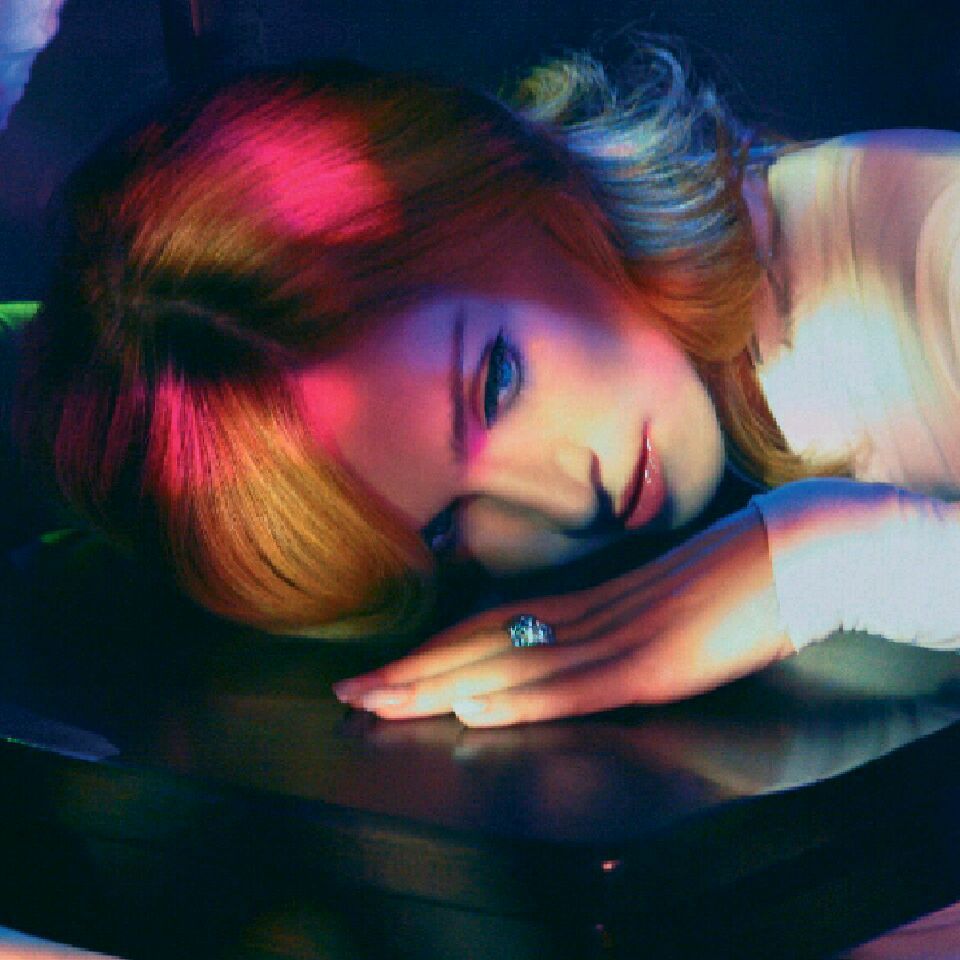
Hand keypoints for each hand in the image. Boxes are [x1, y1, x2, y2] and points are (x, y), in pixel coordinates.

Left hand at [333, 505, 794, 726]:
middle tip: (348, 691)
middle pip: (485, 644)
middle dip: (414, 672)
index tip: (384, 669)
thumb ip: (613, 626)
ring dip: (442, 686)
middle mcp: (591, 617)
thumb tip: (564, 646)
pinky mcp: (656, 662)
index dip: (434, 649)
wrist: (800, 548)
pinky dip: (521, 698)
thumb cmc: (736, 571)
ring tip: (379, 702)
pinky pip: (575, 685)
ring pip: (514, 665)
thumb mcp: (660, 602)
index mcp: (590, 602)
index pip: (494, 628)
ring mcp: (621, 639)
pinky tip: (473, 706)